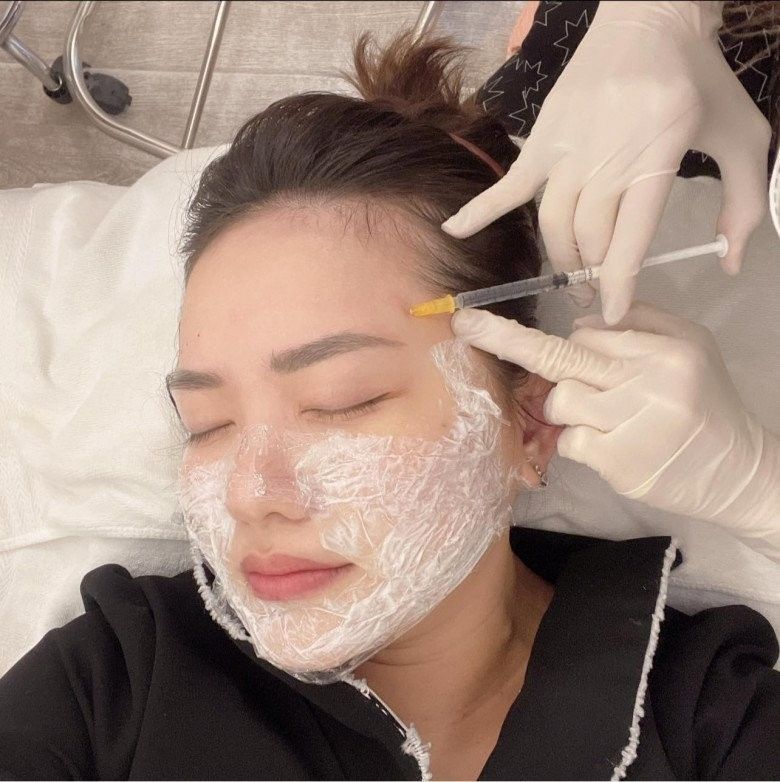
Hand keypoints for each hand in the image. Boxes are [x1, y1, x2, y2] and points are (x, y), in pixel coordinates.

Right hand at [443, 1, 770, 324]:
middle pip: (588, 238)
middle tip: (595, 294)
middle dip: (592, 275)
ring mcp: (567, 151)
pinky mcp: (542, 141)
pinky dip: (480, 209)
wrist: (650, 19)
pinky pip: (509, 184)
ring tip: (569, 278)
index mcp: (655, 160)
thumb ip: (745, 202)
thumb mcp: (744, 137)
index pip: (629, 240)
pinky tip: (454, 229)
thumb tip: (731, 262)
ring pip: (553, 224)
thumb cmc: (699, 82)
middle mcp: (605, 161)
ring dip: (560, 258)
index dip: (619, 284)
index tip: (613, 313)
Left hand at [451, 301, 779, 559]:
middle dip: (505, 339)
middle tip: (464, 324)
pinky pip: (571, 440)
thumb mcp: (688, 346)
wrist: (738, 470)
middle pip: (561, 356)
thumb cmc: (705, 402)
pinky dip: (582, 441)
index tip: (488, 319)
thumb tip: (579, 324)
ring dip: (570, 408)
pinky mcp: (621, 463)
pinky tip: (616, 445)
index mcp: (667, 348)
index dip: (556, 338)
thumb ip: (637, 324)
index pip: (588, 333)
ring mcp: (634, 424)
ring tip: (611, 417)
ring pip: (561, 400)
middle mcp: (650, 381)